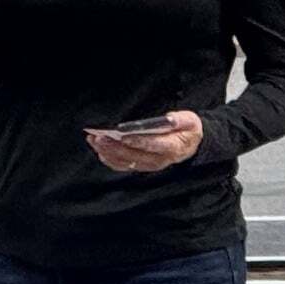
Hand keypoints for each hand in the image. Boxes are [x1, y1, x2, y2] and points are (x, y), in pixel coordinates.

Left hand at [85, 111, 203, 174]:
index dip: (138, 141)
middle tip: (100, 137)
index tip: (123, 135)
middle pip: (134, 155)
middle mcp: (159, 160)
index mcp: (172, 148)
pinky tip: (99, 150)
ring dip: (108, 152)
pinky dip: (109, 159)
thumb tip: (170, 117)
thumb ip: (181, 119)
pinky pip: (122, 166)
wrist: (188, 145)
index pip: (153, 145)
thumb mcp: (190, 121)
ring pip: (125, 162)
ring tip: (94, 140)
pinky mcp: (140, 166)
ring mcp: (148, 165)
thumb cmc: (187, 130)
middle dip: (115, 146)